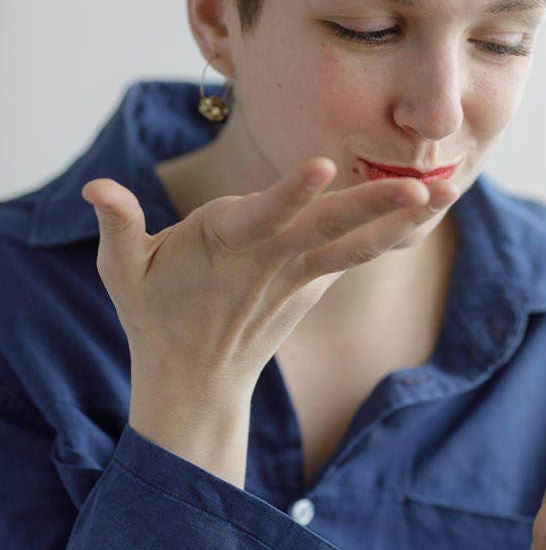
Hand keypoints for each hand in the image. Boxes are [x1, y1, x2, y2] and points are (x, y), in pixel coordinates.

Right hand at [81, 158, 458, 399]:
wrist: (195, 381)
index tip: (324, 167)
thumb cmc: (155, 315)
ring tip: (447, 192)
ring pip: (356, 241)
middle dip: (378, 204)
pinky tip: (429, 212)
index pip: (263, 214)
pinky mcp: (314, 280)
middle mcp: (273, 257)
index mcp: (227, 242)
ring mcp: (301, 272)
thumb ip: (118, 225)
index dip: (291, 192)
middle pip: (330, 226)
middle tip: (427, 183)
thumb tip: (95, 186)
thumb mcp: (123, 271)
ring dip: (402, 217)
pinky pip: (359, 252)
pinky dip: (394, 232)